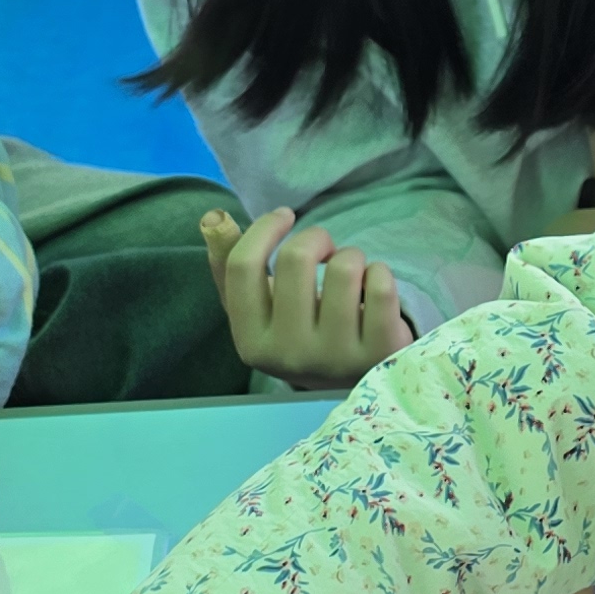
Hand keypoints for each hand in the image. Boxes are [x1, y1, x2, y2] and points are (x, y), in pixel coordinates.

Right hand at [202, 208, 412, 388]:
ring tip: (351, 277)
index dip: (264, 228)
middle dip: (316, 238)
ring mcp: (337, 357)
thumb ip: (230, 265)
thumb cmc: (303, 332)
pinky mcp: (381, 352)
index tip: (285, 215)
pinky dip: (379, 274)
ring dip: (351, 257)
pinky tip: (374, 293)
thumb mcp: (260, 309)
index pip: (243, 266)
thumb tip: (213, 217)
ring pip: (344, 265)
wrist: (357, 378)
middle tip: (325, 251)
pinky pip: (381, 283)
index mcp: (251, 343)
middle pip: (296, 257)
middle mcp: (290, 356)